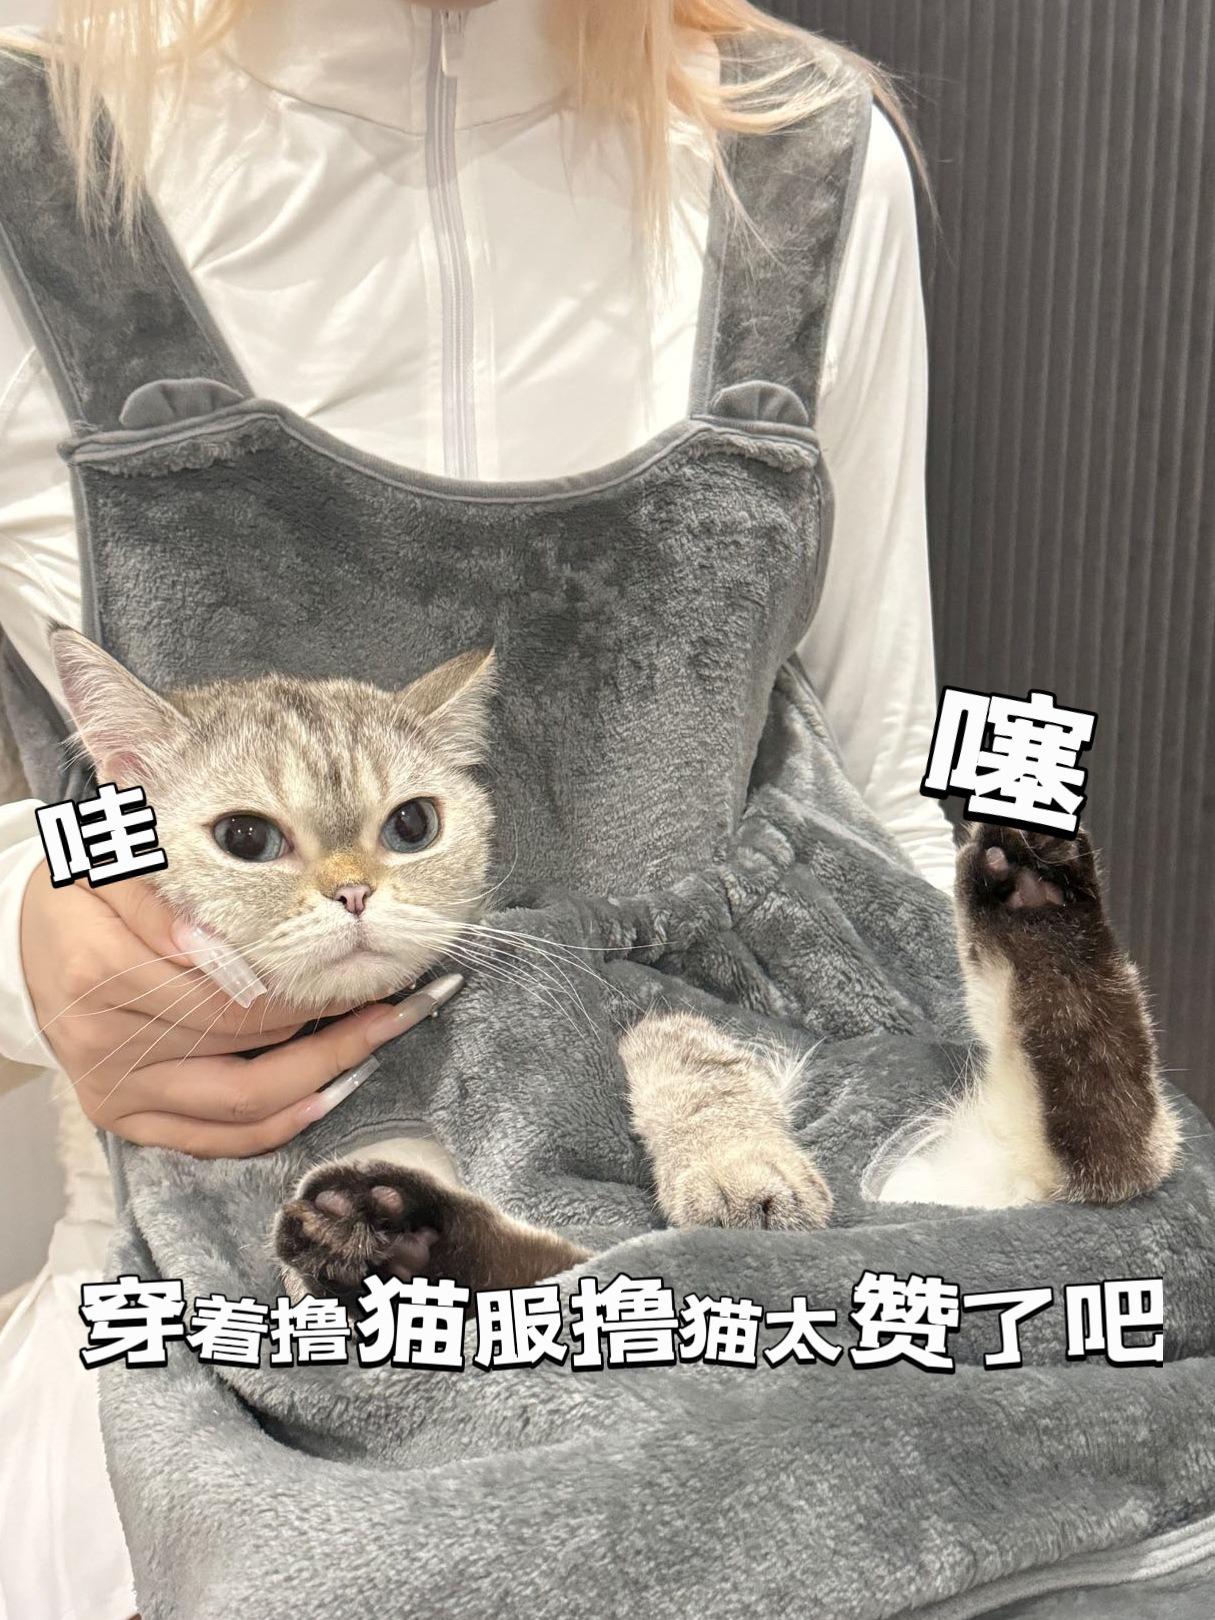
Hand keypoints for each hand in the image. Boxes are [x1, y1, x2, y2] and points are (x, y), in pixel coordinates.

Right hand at [19, 864, 447, 1156]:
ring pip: (240, 1103)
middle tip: (399, 1001)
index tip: (367, 965)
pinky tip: (331, 1092)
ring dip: (322, 1076)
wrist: (27, 943)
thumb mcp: (109, 865)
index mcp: (100, 971)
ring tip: (380, 1040)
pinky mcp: (126, 1118)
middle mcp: (105, 1042)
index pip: (231, 991)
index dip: (307, 983)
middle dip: (333, 1026)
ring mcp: (115, 1090)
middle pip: (246, 1046)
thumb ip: (164, 898)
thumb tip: (221, 943)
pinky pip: (213, 1139)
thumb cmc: (84, 894)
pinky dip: (277, 1124)